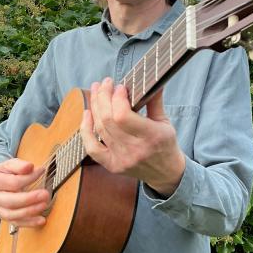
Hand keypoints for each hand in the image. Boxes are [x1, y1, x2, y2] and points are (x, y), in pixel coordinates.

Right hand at [0, 158, 49, 227]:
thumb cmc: (2, 172)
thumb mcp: (8, 164)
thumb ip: (19, 165)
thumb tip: (29, 167)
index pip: (12, 183)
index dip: (28, 178)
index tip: (42, 171)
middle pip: (10, 202)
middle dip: (29, 199)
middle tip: (45, 194)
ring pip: (11, 215)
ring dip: (29, 212)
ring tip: (44, 205)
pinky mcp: (3, 217)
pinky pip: (15, 223)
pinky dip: (29, 223)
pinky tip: (41, 220)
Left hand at [81, 78, 185, 196]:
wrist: (166, 173)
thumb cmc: (166, 144)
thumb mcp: (165, 122)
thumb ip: (155, 101)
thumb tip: (150, 78)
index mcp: (151, 136)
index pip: (123, 116)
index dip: (117, 98)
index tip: (120, 86)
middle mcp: (133, 150)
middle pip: (108, 120)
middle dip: (103, 97)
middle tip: (105, 83)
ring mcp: (120, 159)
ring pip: (100, 129)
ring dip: (95, 106)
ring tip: (97, 91)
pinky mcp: (111, 165)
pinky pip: (91, 148)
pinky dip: (86, 130)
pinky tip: (87, 113)